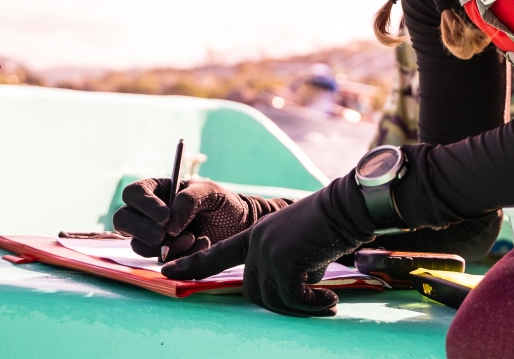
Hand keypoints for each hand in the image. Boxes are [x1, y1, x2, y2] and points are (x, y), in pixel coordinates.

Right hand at [112, 178, 290, 260]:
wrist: (238, 228)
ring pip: (138, 245)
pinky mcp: (162, 256)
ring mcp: (152, 236)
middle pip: (122, 220)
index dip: (144, 205)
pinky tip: (199, 247)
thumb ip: (190, 199)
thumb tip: (169, 223)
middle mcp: (148, 213)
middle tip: (166, 235)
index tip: (166, 217)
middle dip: (143, 230)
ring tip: (193, 238)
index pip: (133, 193)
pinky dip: (177, 258)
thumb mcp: (211, 192)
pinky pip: (157, 261)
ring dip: (164, 246)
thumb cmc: (223, 204)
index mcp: (157, 190)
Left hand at [162, 175, 377, 316]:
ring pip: (271, 299)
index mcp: (255, 236)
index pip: (217, 254)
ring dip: (302, 307)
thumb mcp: (298, 244)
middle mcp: (256, 243)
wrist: (346, 207)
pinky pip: (292, 299)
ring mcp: (267, 251)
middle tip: (314, 303)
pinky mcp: (283, 260)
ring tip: (326, 301)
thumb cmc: (329, 225)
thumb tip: (290, 292)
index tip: (167, 271)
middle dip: (282, 305)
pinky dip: (312, 305)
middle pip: (253, 292)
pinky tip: (331, 300)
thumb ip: (284, 264)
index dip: (193, 265)